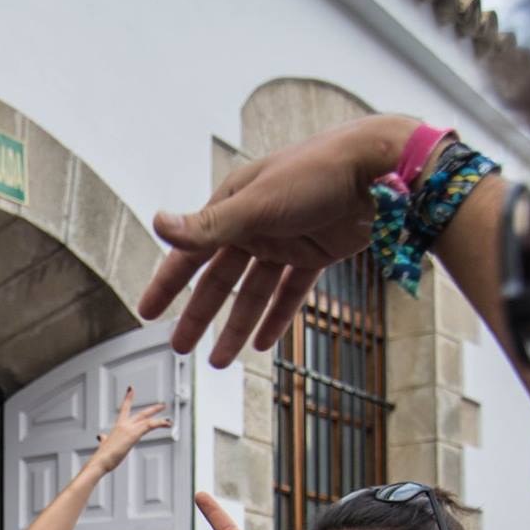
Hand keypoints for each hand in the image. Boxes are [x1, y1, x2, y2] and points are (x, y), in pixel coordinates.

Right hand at [90, 386, 172, 474]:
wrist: (101, 460)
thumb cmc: (103, 455)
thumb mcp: (104, 444)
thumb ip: (104, 439)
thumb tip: (101, 437)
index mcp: (118, 426)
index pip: (124, 409)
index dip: (128, 398)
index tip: (131, 389)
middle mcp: (124, 424)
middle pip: (141, 414)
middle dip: (153, 409)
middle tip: (161, 405)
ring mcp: (129, 428)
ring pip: (148, 419)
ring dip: (160, 419)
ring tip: (169, 420)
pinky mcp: (134, 434)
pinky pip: (150, 425)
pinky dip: (160, 423)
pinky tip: (167, 423)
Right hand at [140, 114, 420, 364]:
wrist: (382, 169)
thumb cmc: (318, 171)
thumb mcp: (255, 203)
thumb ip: (207, 225)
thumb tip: (159, 223)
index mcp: (234, 205)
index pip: (191, 252)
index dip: (167, 283)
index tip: (148, 310)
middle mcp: (256, 223)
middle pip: (220, 279)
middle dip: (199, 315)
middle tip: (180, 345)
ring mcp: (286, 239)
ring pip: (253, 292)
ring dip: (236, 326)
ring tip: (220, 360)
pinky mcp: (316, 253)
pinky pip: (290, 291)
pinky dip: (277, 316)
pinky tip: (263, 341)